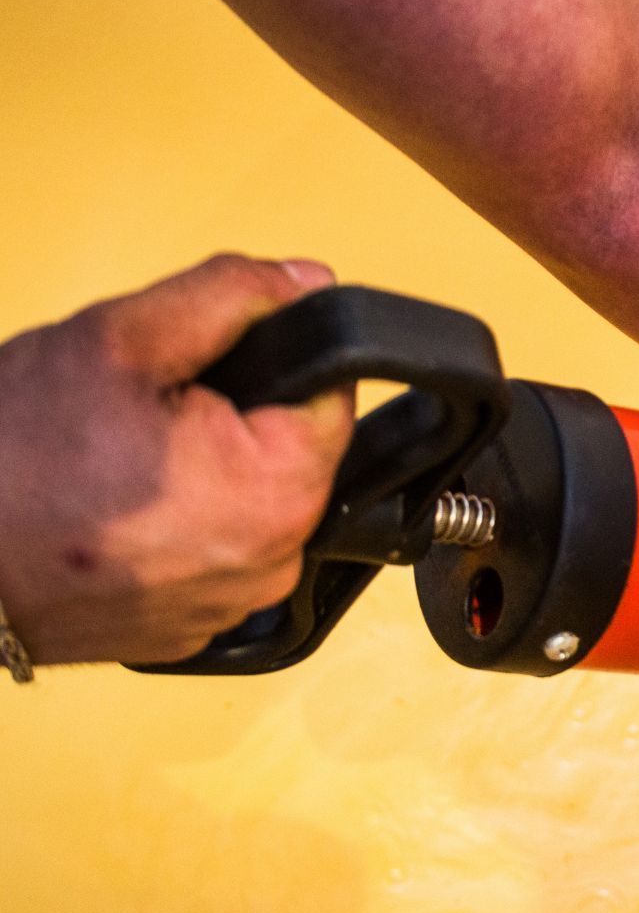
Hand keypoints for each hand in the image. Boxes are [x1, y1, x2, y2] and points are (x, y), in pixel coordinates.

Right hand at [0, 255, 352, 664]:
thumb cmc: (10, 457)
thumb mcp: (119, 340)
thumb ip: (230, 296)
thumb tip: (307, 282)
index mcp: (279, 494)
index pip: (332, 400)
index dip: (276, 362)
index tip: (209, 362)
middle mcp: (273, 565)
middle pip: (290, 455)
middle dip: (231, 418)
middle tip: (141, 411)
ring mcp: (230, 607)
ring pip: (249, 506)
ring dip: (203, 473)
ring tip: (118, 462)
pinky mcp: (189, 630)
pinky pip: (209, 555)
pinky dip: (174, 527)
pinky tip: (112, 510)